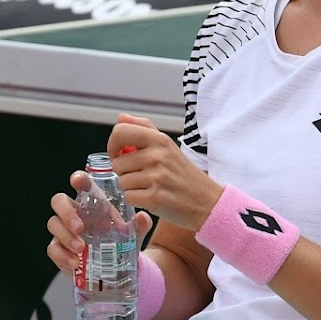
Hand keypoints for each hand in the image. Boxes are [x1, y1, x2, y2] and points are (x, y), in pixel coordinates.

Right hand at [46, 176, 152, 276]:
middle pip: (59, 201)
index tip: (78, 180)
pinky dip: (62, 255)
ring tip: (81, 249)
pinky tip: (75, 262)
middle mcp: (76, 214)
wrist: (116, 269)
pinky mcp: (59, 249)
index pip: (83, 187)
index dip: (78, 180)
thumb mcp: (133, 234)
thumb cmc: (121, 244)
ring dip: (66, 236)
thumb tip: (143, 217)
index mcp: (93, 205)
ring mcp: (64, 231)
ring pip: (53, 224)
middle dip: (67, 212)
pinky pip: (52, 248)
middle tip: (80, 227)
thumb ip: (140, 225)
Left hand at [107, 113, 222, 230]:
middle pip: (117, 163)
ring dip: (132, 187)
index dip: (114, 146)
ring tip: (152, 186)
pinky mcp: (154, 197)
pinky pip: (128, 197)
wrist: (206, 201)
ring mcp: (156, 177)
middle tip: (146, 175)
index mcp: (160, 140)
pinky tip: (153, 197)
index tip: (121, 155)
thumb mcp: (168, 145)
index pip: (119, 132)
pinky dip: (137, 200)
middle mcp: (157, 156)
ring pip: (122, 181)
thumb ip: (143, 128)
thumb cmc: (184, 174)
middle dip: (125, 171)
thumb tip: (120, 118)